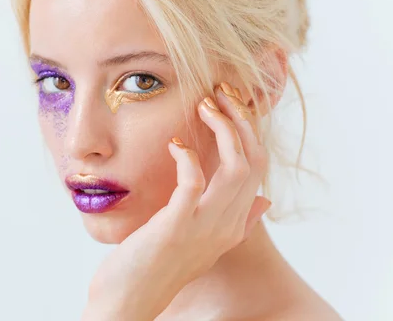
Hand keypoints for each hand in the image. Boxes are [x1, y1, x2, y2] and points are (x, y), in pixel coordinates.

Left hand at [82, 82, 271, 320]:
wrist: (128, 301)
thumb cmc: (157, 266)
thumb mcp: (204, 242)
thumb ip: (237, 221)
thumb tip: (264, 201)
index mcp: (233, 225)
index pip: (258, 169)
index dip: (250, 132)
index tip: (231, 104)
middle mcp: (226, 225)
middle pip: (254, 161)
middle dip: (241, 120)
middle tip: (221, 92)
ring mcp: (203, 227)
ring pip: (236, 168)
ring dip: (223, 130)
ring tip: (205, 106)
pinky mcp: (176, 227)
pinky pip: (193, 183)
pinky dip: (188, 158)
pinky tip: (175, 144)